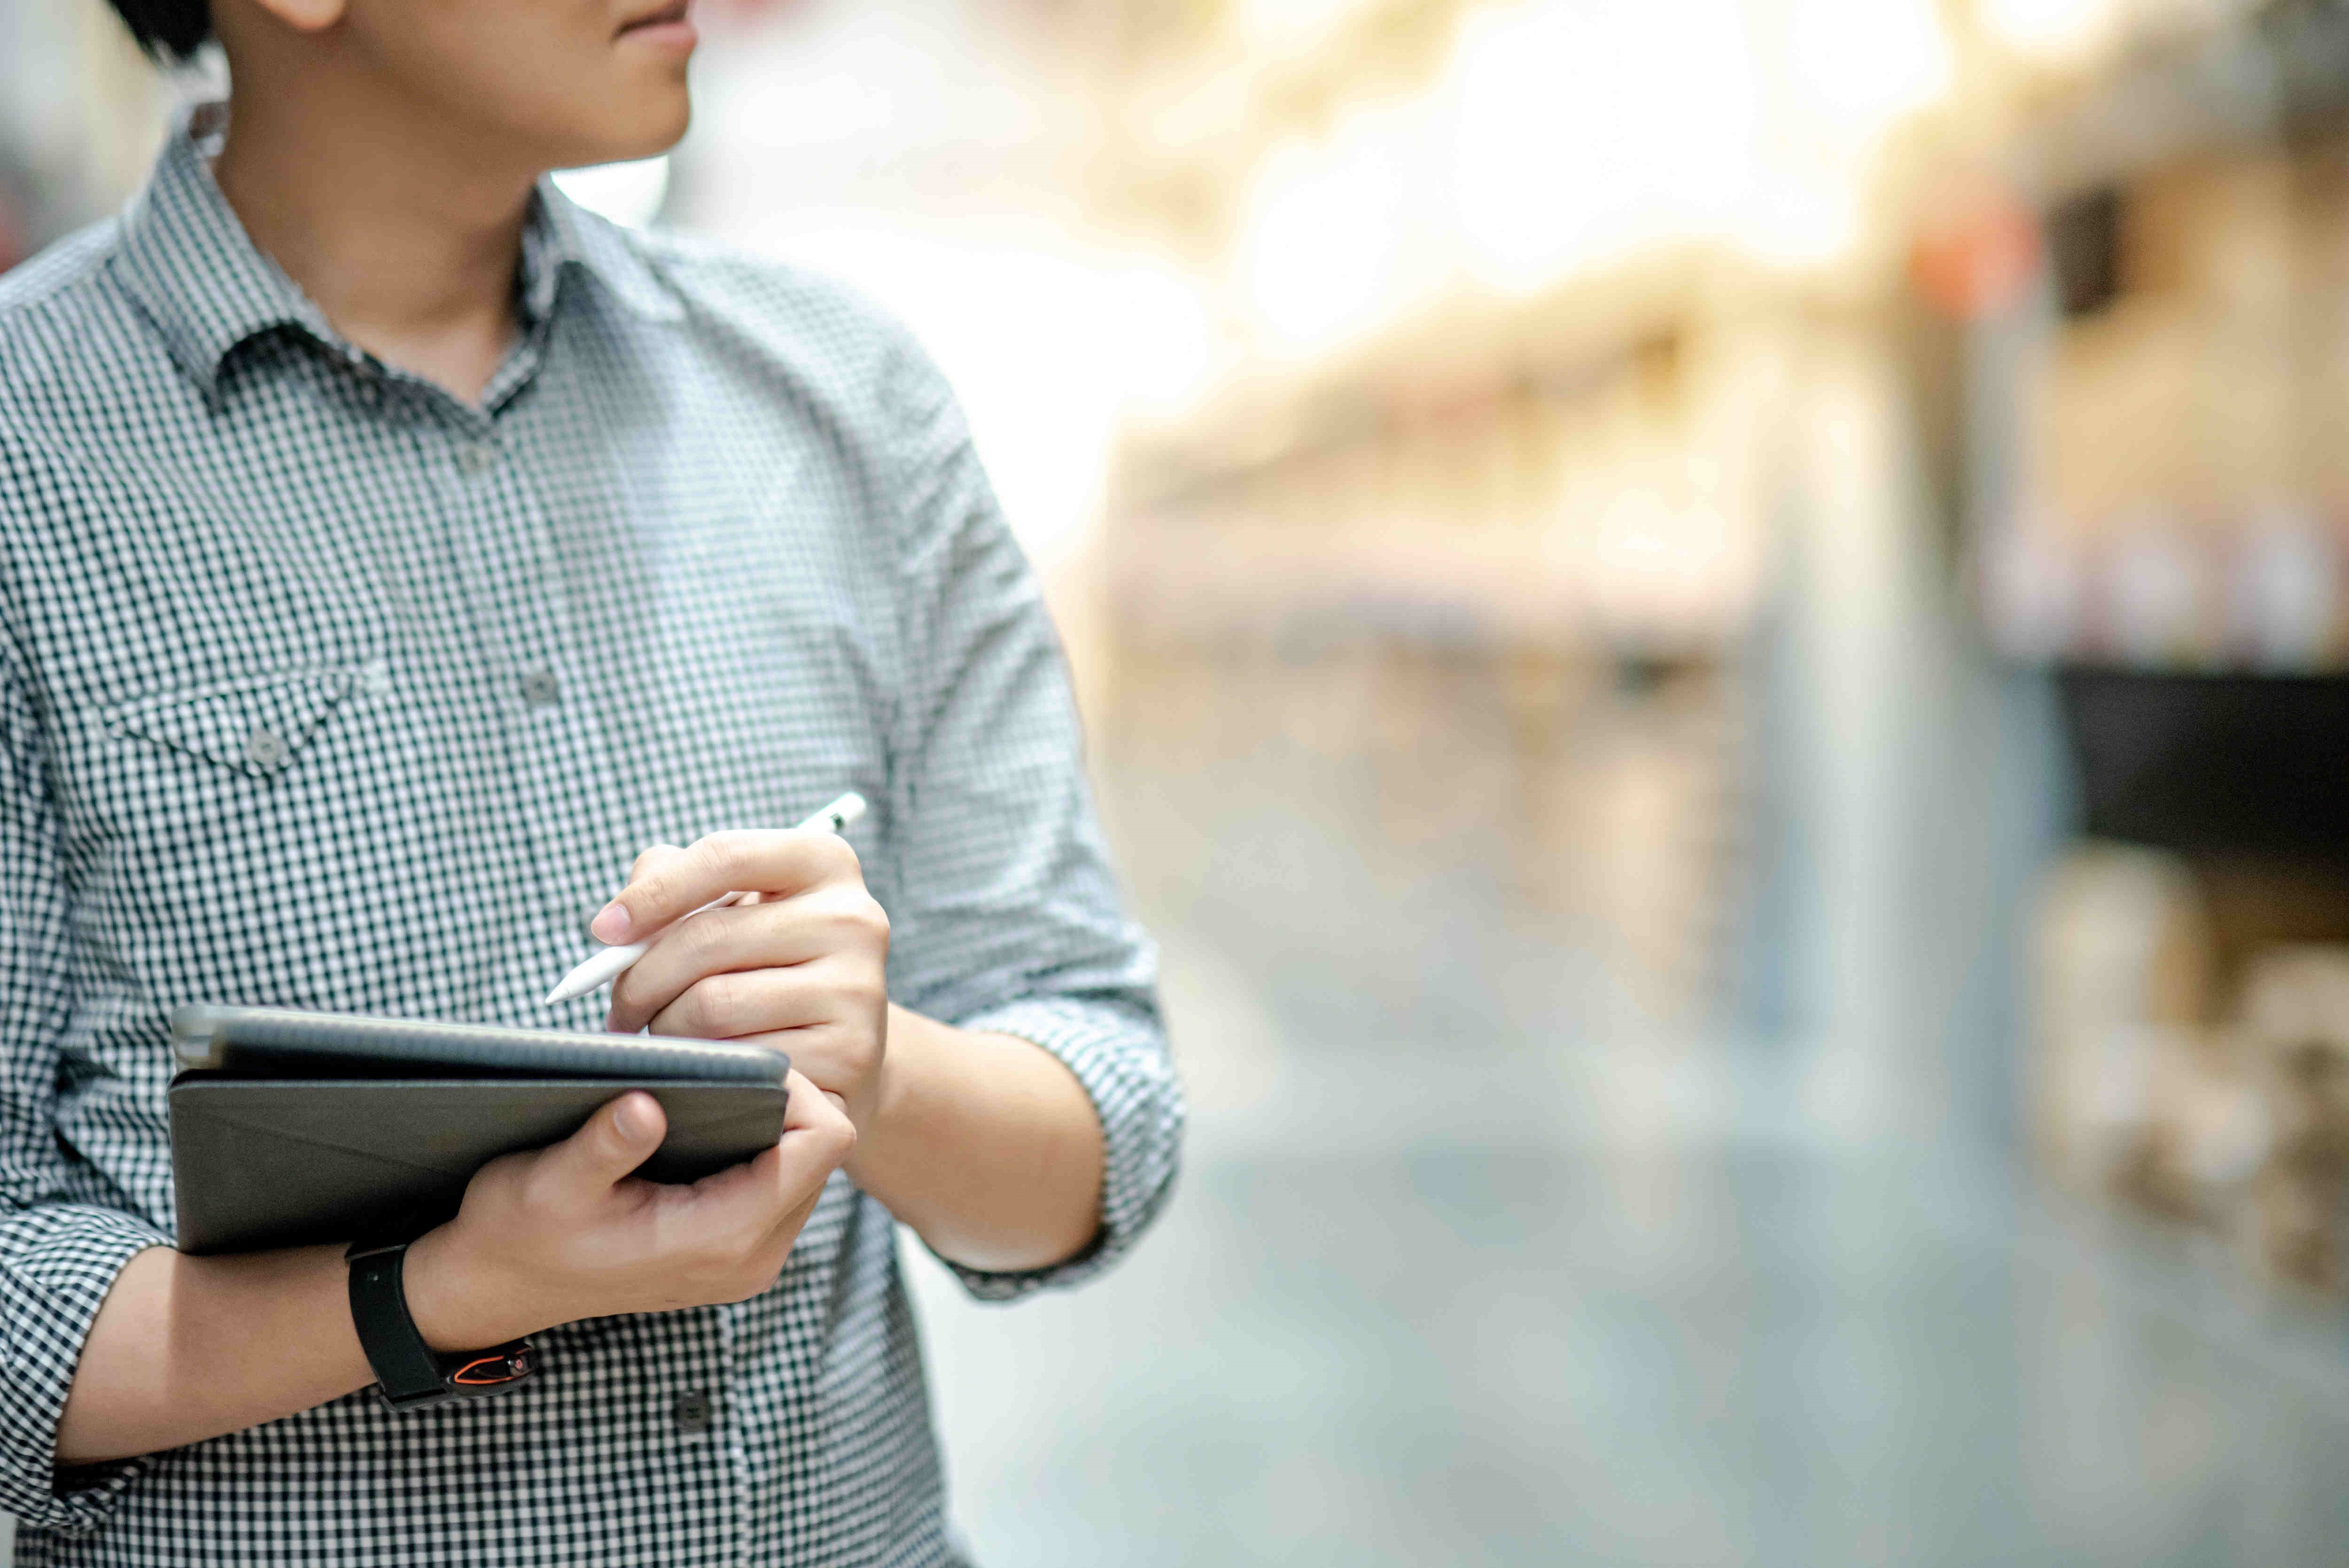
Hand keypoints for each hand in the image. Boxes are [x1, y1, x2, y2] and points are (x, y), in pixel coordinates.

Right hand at [403, 1076, 853, 1350]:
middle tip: (724, 1064)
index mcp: (721, 1239)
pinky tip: (709, 1122)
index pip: (823, 1143)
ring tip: (714, 1090)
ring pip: (808, 1165)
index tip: (737, 1058)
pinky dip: (759, 1147)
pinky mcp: (735, 1250)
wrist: (498, 1283)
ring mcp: (747, 1259)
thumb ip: (603, 1146)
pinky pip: (780, 1183)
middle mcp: (752, 1257)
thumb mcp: (548, 1182)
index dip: (797, 1088)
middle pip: (824, 1151)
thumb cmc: (517, 1231)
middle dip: (788, 1100)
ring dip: (775, 1123)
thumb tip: (645, 1106)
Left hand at [597, 830, 892, 1128]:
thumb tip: (616, 920)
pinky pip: (740, 1062)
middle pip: (708, 938)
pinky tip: (704, 1068)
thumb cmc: (769, 964)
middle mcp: (855, 918)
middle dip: (640, 979)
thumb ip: (674, 883)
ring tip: (661, 1036)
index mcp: (825, 862)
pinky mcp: (849, 1055)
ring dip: (665, 1028)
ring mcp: (858, 988)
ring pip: (715, 1005)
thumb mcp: (737, 908)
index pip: (724, 857)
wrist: (845, 1044)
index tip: (603, 930)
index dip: (652, 893)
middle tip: (619, 1008)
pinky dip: (706, 1069)